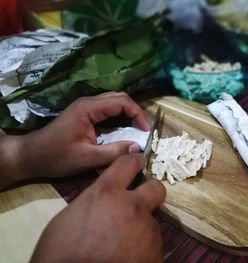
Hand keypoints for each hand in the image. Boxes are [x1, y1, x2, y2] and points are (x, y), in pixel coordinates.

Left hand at [19, 92, 149, 179]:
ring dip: (128, 114)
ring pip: (114, 102)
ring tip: (137, 131)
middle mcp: (88, 103)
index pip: (121, 102)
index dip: (137, 114)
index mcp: (88, 109)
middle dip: (135, 112)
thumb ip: (113, 153)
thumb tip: (138, 148)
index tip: (146, 131)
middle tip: (144, 130)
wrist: (31, 156)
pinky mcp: (84, 114)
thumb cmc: (56, 157)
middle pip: (119, 98)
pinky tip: (124, 130)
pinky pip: (108, 110)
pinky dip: (120, 117)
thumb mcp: (86, 159)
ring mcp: (86, 107)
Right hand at [31, 154, 165, 262]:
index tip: (137, 163)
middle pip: (156, 188)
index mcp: (107, 193)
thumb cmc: (61, 252)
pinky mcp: (156, 252)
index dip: (134, 161)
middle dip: (150, 192)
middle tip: (139, 203)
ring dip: (142, 226)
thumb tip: (104, 200)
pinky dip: (143, 247)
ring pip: (152, 220)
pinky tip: (128, 256)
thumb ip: (93, 200)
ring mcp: (147, 230)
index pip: (128, 163)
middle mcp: (133, 207)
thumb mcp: (69, 216)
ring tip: (125, 242)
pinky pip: (153, 243)